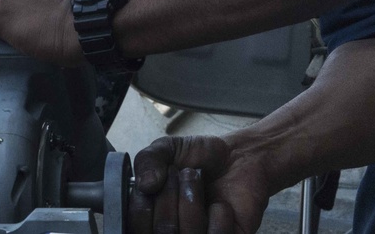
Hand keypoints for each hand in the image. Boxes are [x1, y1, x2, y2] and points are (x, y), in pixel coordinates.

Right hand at [130, 136, 270, 233]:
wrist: (240, 156)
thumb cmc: (200, 157)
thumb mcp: (166, 149)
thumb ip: (147, 159)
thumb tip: (144, 184)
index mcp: (153, 215)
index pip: (134, 227)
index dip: (141, 206)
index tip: (153, 184)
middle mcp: (173, 231)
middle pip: (161, 231)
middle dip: (169, 196)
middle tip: (182, 175)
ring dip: (192, 200)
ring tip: (199, 182)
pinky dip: (219, 215)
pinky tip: (221, 205)